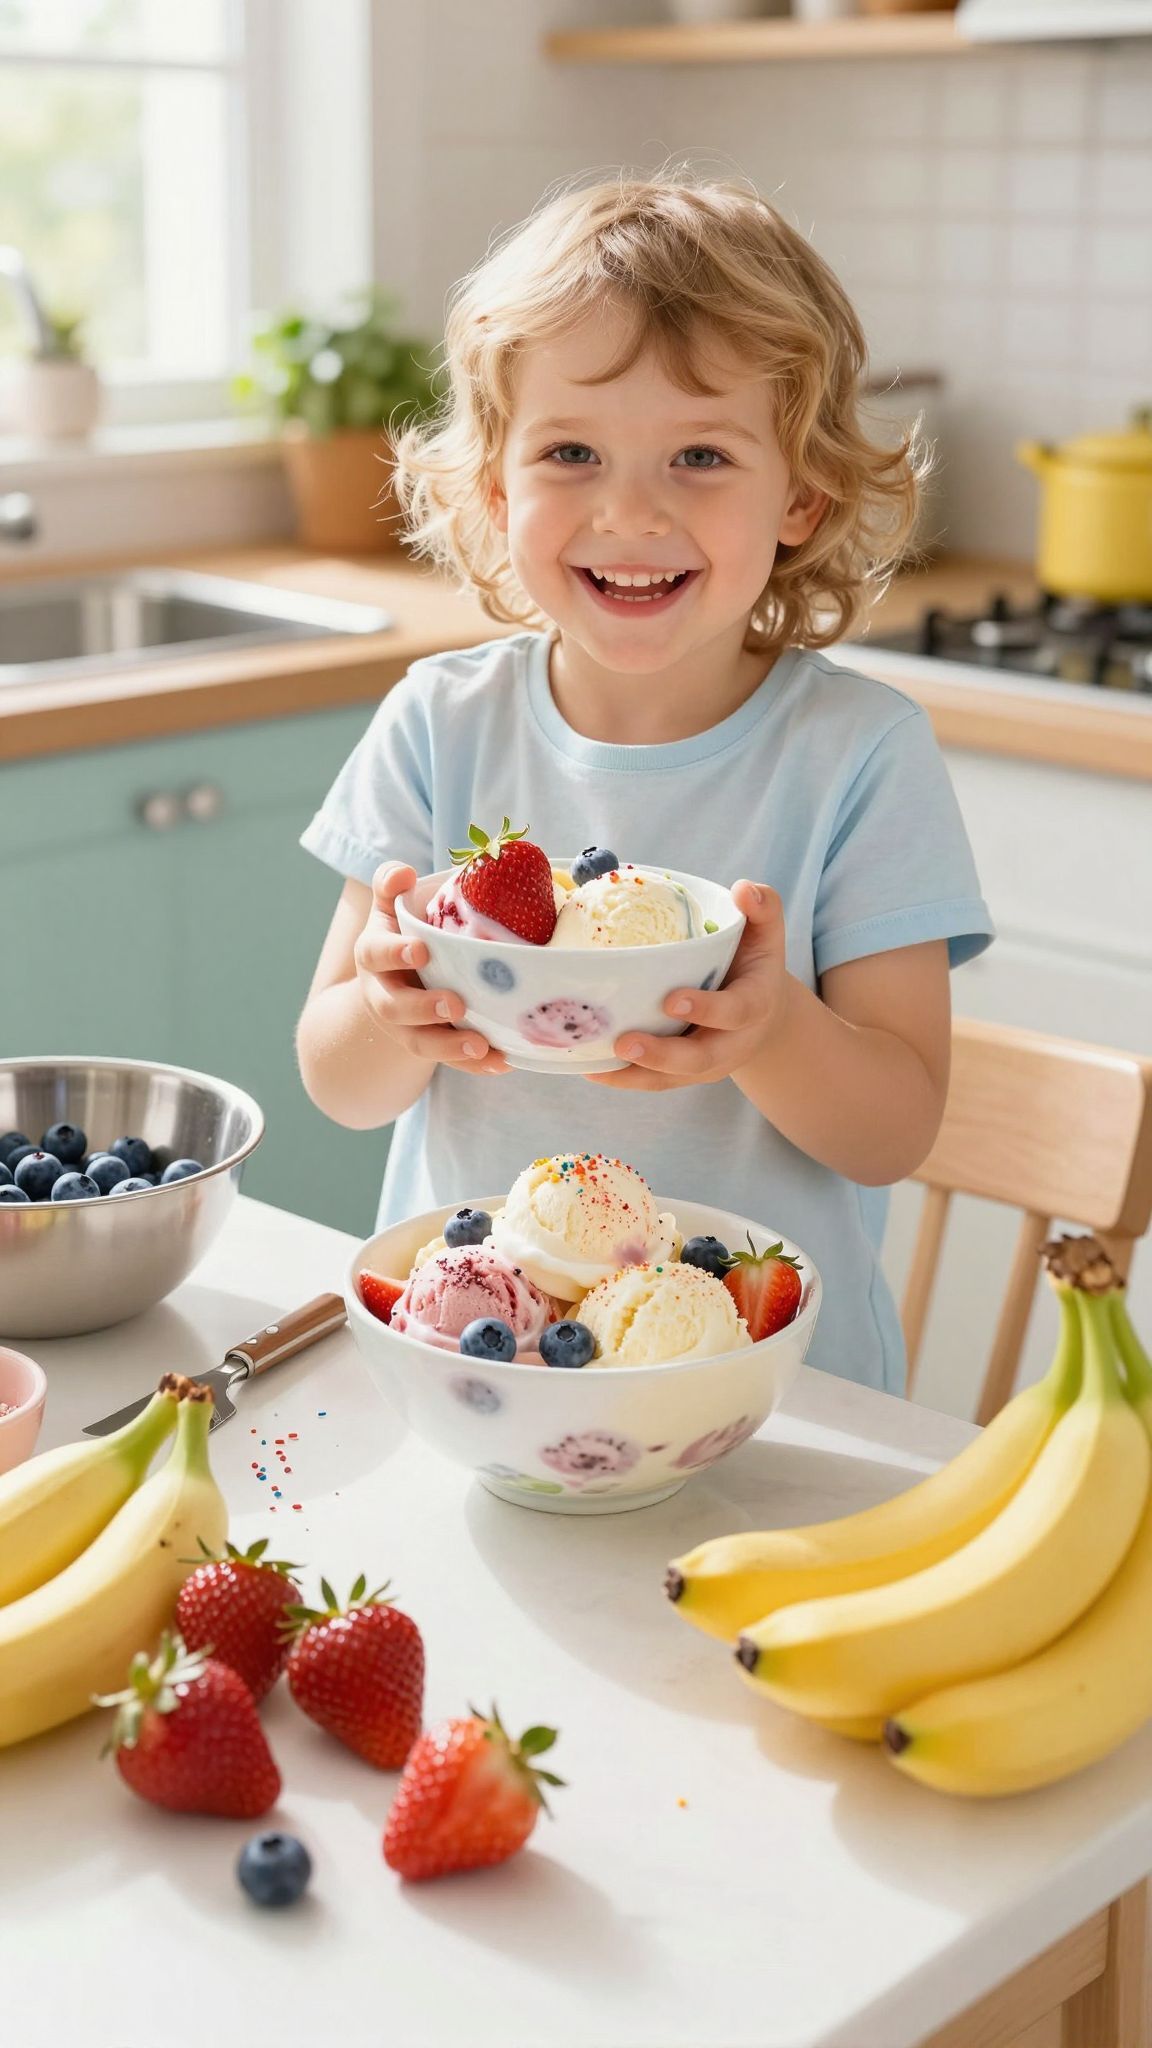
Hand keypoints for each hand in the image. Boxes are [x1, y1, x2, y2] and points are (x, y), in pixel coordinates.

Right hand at [353, 862, 508, 1075]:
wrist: (390, 984)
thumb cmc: (399, 937)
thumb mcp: (388, 908)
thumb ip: (389, 884)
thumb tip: (403, 873)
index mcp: (374, 955)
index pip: (376, 953)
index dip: (396, 953)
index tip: (421, 950)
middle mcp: (383, 996)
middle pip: (395, 1008)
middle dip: (424, 1008)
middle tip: (455, 1004)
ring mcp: (404, 1027)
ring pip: (420, 1042)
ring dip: (450, 1047)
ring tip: (480, 1044)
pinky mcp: (428, 1046)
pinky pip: (450, 1062)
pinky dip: (475, 1065)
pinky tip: (502, 1060)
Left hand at [587, 881, 788, 1092]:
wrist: (762, 1014)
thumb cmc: (754, 963)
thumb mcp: (766, 932)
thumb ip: (762, 907)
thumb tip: (742, 890)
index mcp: (754, 1005)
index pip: (736, 1011)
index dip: (707, 1009)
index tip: (672, 1000)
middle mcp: (732, 1042)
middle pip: (701, 1059)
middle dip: (663, 1054)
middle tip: (625, 1041)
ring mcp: (707, 1064)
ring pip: (672, 1078)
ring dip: (634, 1072)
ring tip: (596, 1062)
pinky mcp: (683, 1074)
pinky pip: (652, 1082)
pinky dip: (622, 1078)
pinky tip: (589, 1068)